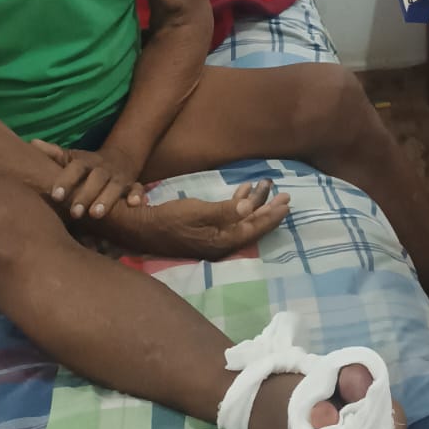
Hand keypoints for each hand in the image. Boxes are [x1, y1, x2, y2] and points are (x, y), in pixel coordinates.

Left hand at [33, 140, 146, 220]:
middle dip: (86, 195)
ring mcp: (119, 177)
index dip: (66, 180)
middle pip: (96, 179)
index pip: (75, 168)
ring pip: (115, 186)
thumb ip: (53, 154)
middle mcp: (103, 169)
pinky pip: (138, 189)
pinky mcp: (133, 185)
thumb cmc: (87, 166)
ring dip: (107, 199)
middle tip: (75, 213)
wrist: (119, 159)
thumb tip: (32, 143)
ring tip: (97, 214)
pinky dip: (138, 195)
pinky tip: (135, 204)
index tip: (55, 195)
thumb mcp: (72, 158)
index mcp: (86, 163)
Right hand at [103, 180, 290, 259]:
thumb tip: (251, 209)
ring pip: (241, 219)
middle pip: (251, 225)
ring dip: (254, 203)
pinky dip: (238, 204)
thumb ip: (226, 211)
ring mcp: (212, 237)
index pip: (254, 228)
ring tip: (266, 186)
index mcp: (223, 241)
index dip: (272, 215)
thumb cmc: (169, 219)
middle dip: (268, 208)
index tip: (287, 203)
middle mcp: (221, 242)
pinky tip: (243, 192)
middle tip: (286, 194)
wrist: (140, 228)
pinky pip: (229, 217)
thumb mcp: (198, 212)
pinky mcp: (204, 230)